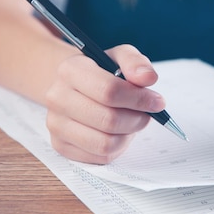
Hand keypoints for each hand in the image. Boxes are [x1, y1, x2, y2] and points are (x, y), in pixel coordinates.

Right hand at [45, 44, 165, 163]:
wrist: (76, 87)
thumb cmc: (103, 72)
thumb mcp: (121, 57)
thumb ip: (136, 63)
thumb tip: (148, 78)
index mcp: (70, 70)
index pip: (109, 91)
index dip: (139, 99)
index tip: (157, 101)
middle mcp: (57, 97)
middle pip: (109, 120)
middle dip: (137, 119)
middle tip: (147, 114)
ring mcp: (56, 124)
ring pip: (105, 143)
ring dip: (128, 134)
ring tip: (132, 122)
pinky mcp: (61, 145)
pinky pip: (99, 156)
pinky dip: (117, 147)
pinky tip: (118, 132)